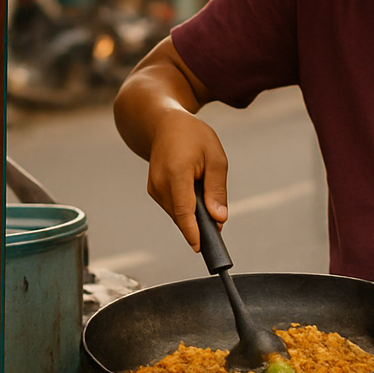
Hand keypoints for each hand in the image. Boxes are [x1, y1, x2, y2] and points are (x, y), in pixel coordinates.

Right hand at [145, 109, 228, 250]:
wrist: (164, 124)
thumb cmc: (193, 136)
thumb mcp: (215, 157)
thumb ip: (217, 189)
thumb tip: (220, 218)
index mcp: (177, 172)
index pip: (184, 210)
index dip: (192, 232)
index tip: (199, 247)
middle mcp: (160, 183)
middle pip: (182, 216)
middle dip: (200, 224)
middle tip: (218, 220)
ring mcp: (154, 188)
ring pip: (178, 214)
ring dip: (194, 214)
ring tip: (205, 192)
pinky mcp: (154, 191)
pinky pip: (174, 208)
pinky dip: (186, 207)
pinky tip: (194, 191)